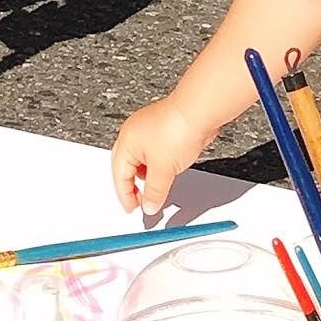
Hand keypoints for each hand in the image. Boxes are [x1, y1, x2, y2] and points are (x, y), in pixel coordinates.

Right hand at [110, 98, 210, 213]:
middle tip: (141, 201)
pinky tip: (168, 170)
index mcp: (126, 142)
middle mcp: (134, 133)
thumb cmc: (178, 130)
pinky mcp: (165, 127)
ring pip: (143, 158)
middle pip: (127, 166)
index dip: (126, 195)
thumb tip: (150, 205)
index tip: (133, 209)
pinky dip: (159, 165)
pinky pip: (156, 152)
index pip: (120, 176)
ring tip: (156, 187)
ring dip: (147, 175)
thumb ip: (154, 192)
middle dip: (133, 185)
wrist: (200, 111)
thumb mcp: (164, 170)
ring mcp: (149, 128)